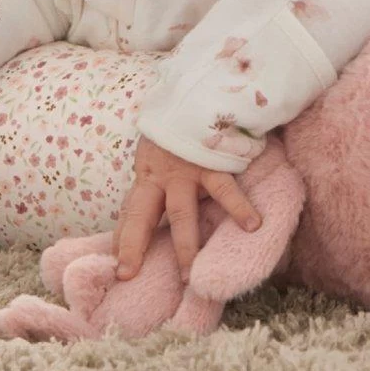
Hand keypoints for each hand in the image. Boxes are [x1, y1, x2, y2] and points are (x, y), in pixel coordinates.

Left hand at [115, 135, 261, 282]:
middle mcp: (161, 176)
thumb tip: (144, 210)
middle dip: (134, 245)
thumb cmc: (179, 129)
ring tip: (188, 277)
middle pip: (142, 214)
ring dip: (184, 246)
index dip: (121, 239)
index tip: (116, 268)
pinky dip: (239, 207)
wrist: (199, 93)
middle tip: (128, 274)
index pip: (130, 212)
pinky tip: (252, 225)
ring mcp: (185, 171)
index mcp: (148, 175)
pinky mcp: (211, 163)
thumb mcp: (158, 152)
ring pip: (181, 214)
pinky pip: (225, 188)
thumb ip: (155, 180)